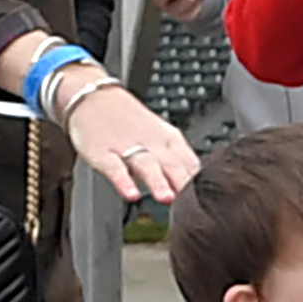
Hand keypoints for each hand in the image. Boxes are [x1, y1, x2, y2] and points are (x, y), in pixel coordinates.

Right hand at [64, 82, 197, 203]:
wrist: (95, 97)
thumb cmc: (129, 122)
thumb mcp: (161, 135)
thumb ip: (180, 160)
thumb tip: (200, 184)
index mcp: (169, 139)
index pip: (190, 163)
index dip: (199, 183)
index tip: (208, 201)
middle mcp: (152, 143)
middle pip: (172, 164)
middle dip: (184, 184)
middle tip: (193, 204)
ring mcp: (127, 147)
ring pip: (146, 165)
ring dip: (158, 182)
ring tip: (167, 198)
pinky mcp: (103, 153)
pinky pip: (115, 168)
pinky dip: (123, 181)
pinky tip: (131, 194)